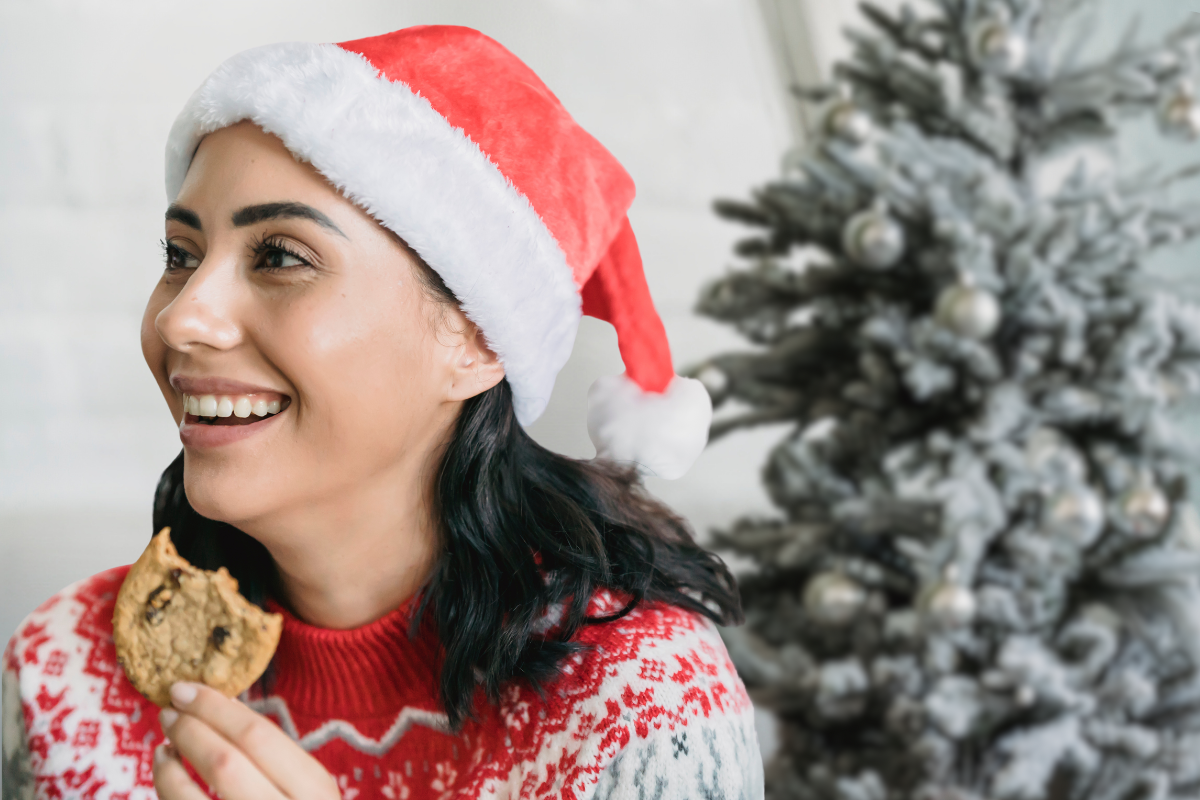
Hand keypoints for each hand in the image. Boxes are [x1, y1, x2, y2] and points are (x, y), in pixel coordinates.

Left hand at [153, 682, 339, 799]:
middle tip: (167, 710)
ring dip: (169, 768)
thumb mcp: (312, 795)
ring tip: (163, 747)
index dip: (216, 708)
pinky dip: (168, 795)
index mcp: (315, 793)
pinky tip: (167, 780)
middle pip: (225, 763)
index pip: (259, 737)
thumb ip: (279, 763)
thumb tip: (224, 708)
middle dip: (189, 730)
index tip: (187, 688)